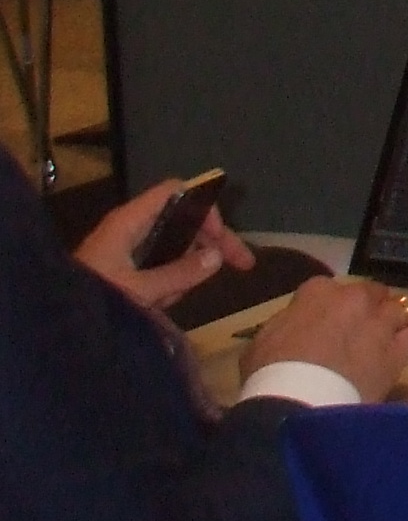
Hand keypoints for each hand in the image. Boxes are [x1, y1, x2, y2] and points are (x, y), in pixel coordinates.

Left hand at [75, 179, 254, 312]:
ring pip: (175, 247)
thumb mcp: (138, 290)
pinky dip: (169, 282)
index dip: (204, 208)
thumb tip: (217, 257)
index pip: (178, 193)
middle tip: (241, 265)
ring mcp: (127, 249)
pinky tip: (162, 303)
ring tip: (172, 300)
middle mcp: (131, 229)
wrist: (53, 328)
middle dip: (211, 243)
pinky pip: (160, 266)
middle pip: (184, 220)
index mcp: (130, 222)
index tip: (220, 238)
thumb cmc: (91, 300)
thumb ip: (179, 274)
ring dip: (185, 271)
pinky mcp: (124, 269)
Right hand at [243, 277, 407, 401]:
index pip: (326, 288)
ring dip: (394, 321)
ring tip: (386, 340)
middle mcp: (354, 299)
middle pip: (370, 293)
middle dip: (366, 309)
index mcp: (317, 293)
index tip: (321, 326)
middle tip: (356, 333)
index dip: (325, 308)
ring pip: (401, 308)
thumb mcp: (261, 343)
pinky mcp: (397, 351)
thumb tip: (295, 326)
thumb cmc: (269, 376)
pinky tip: (404, 352)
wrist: (294, 406)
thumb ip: (285, 325)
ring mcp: (380, 323)